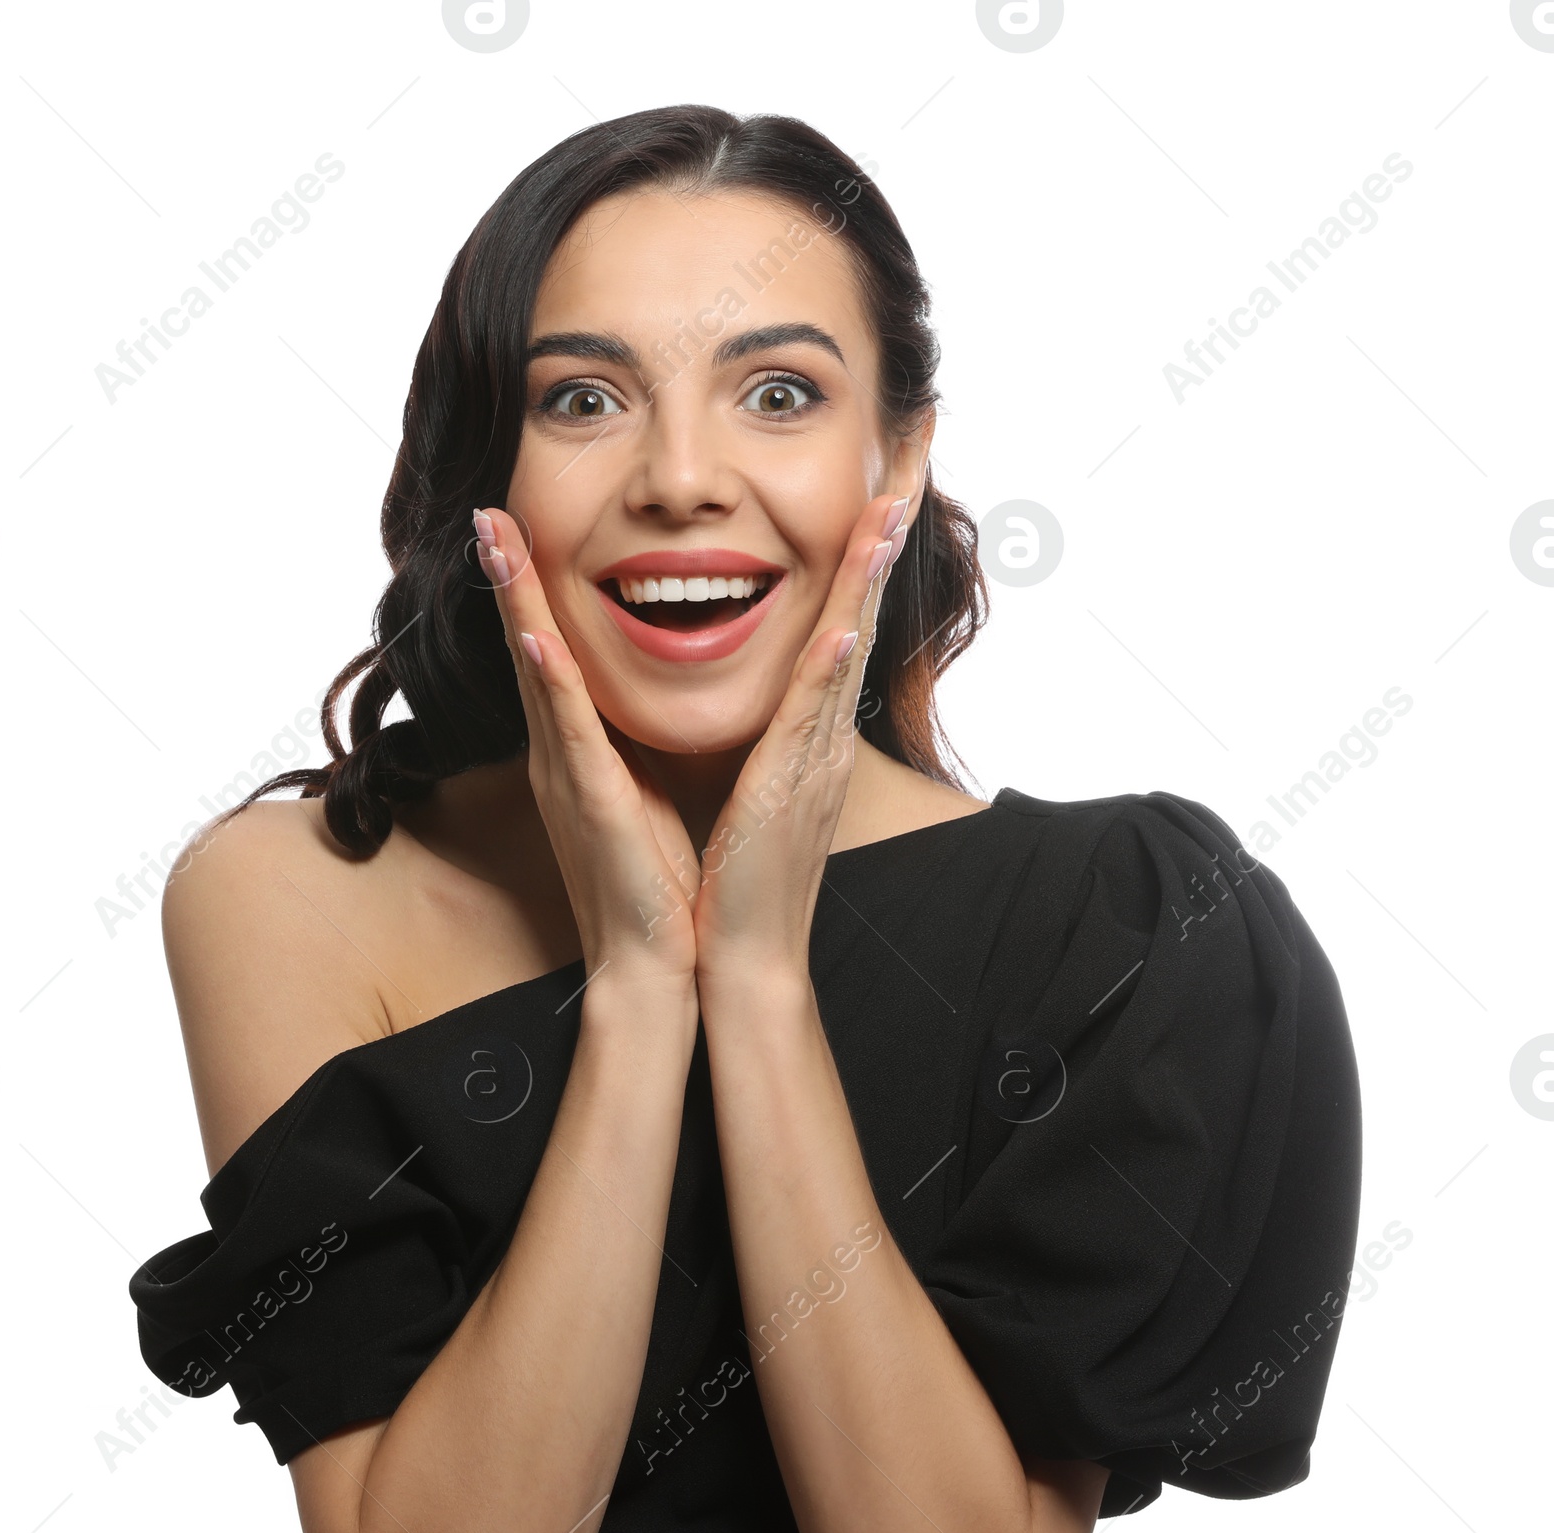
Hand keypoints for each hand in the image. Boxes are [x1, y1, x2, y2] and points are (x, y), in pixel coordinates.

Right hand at [475, 508, 700, 992]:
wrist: (655, 962)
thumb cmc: (657, 879)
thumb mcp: (642, 792)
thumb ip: (628, 745)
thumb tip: (635, 703)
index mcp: (579, 750)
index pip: (549, 654)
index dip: (530, 591)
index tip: (518, 529)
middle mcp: (562, 754)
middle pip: (529, 646)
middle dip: (508, 576)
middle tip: (488, 508)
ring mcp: (569, 776)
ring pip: (537, 671)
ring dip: (516, 600)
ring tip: (496, 534)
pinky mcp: (591, 804)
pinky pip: (571, 732)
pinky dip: (552, 682)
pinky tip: (537, 636)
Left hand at [690, 489, 912, 991]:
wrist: (741, 954)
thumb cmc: (740, 871)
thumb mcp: (757, 776)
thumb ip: (768, 724)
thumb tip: (761, 676)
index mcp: (811, 723)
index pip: (845, 609)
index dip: (865, 540)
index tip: (887, 470)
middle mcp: (825, 729)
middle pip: (865, 606)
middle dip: (891, 525)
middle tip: (922, 447)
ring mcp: (815, 756)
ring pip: (848, 645)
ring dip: (869, 573)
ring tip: (894, 502)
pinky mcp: (788, 788)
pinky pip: (810, 717)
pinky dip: (829, 667)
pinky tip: (845, 620)